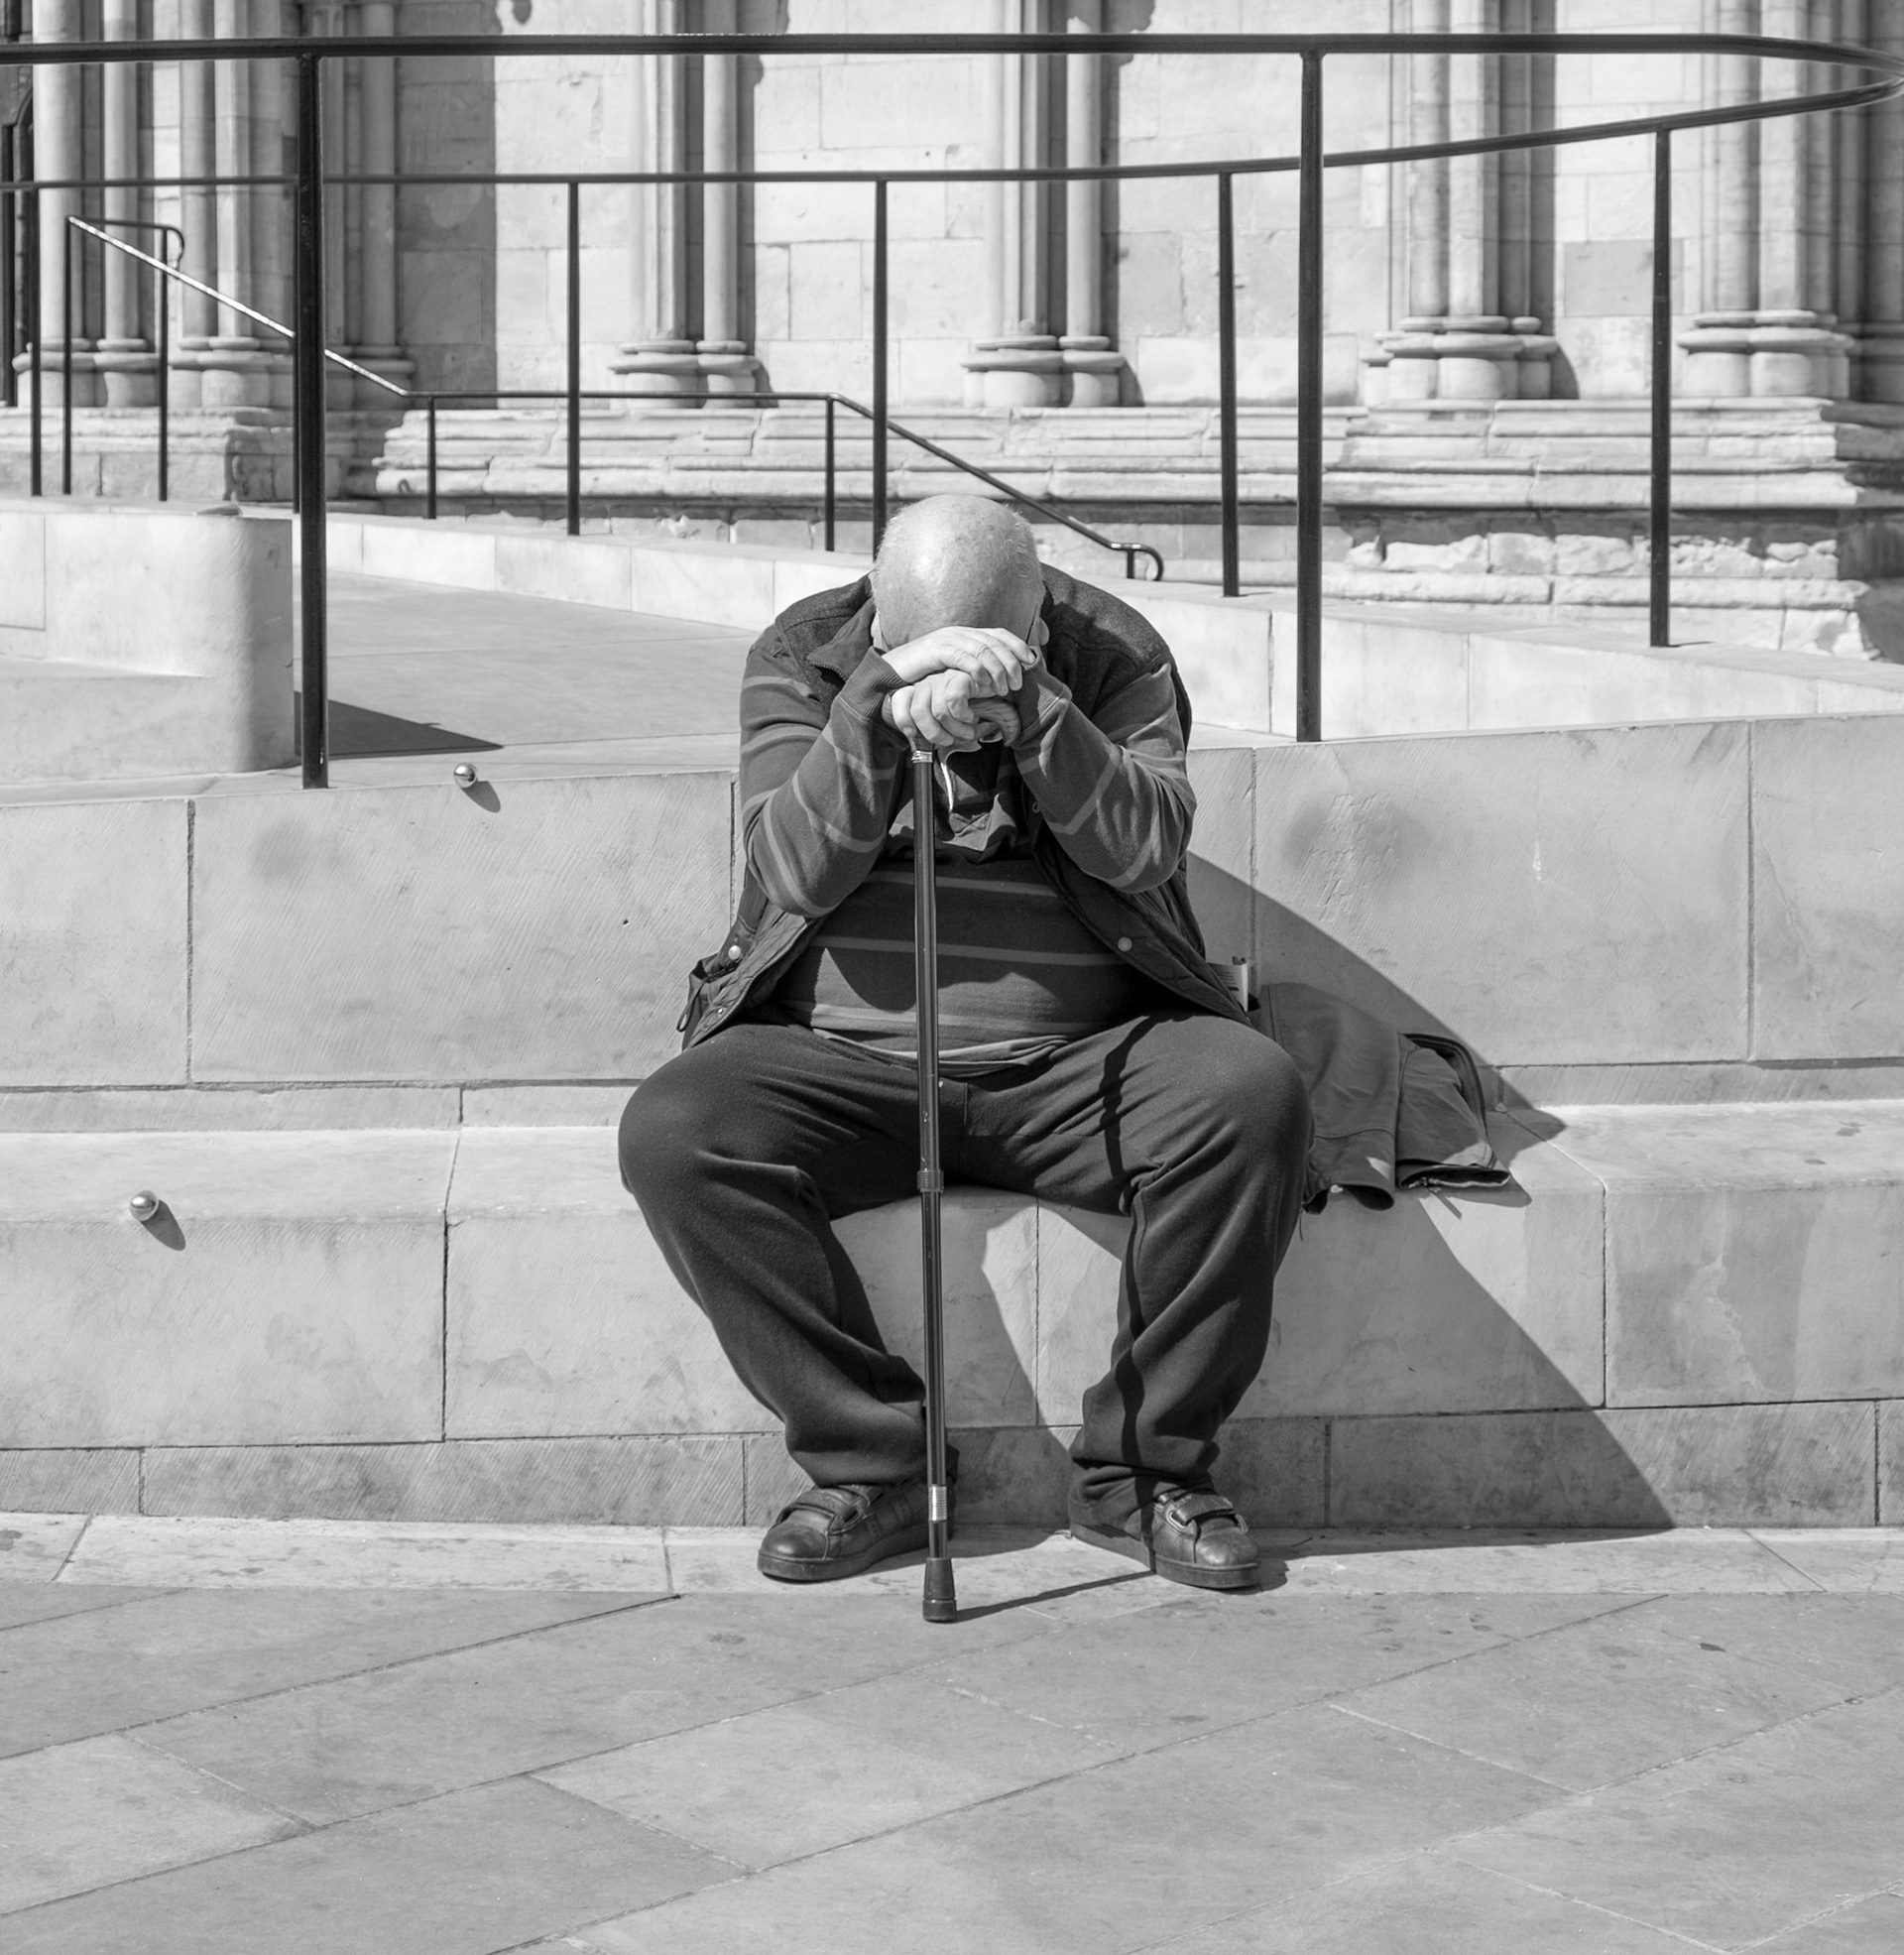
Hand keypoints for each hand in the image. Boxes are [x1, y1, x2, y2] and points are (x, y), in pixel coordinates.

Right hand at [879, 624, 1038, 698]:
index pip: (999, 634)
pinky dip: (978, 670)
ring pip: (983, 649)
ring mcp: (947, 639)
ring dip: (998, 670)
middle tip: (1018, 684)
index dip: (1018, 646)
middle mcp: (959, 633)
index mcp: (966, 635)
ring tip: (1004, 690)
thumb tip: (999, 679)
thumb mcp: (954, 671)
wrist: (891, 674)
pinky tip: (984, 685)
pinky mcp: (935, 650)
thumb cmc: (924, 676)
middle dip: (1011, 662)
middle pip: (995, 642)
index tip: (1032, 663)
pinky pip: (963, 657)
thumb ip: (974, 670)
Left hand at [885, 671, 1021, 752]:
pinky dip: (964, 716)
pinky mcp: (960, 677)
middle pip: (917, 710)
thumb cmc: (972, 711)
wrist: (998, 694)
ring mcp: (944, 677)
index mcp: (920, 690)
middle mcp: (929, 681)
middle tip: (948, 740)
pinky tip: (971, 716)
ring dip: (955, 729)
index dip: (903, 719)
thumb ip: (931, 728)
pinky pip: (954, 702)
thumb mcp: (947, 722)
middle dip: (933, 733)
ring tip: (967, 731)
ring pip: (938, 711)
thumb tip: (918, 746)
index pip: (900, 699)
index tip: (913, 735)